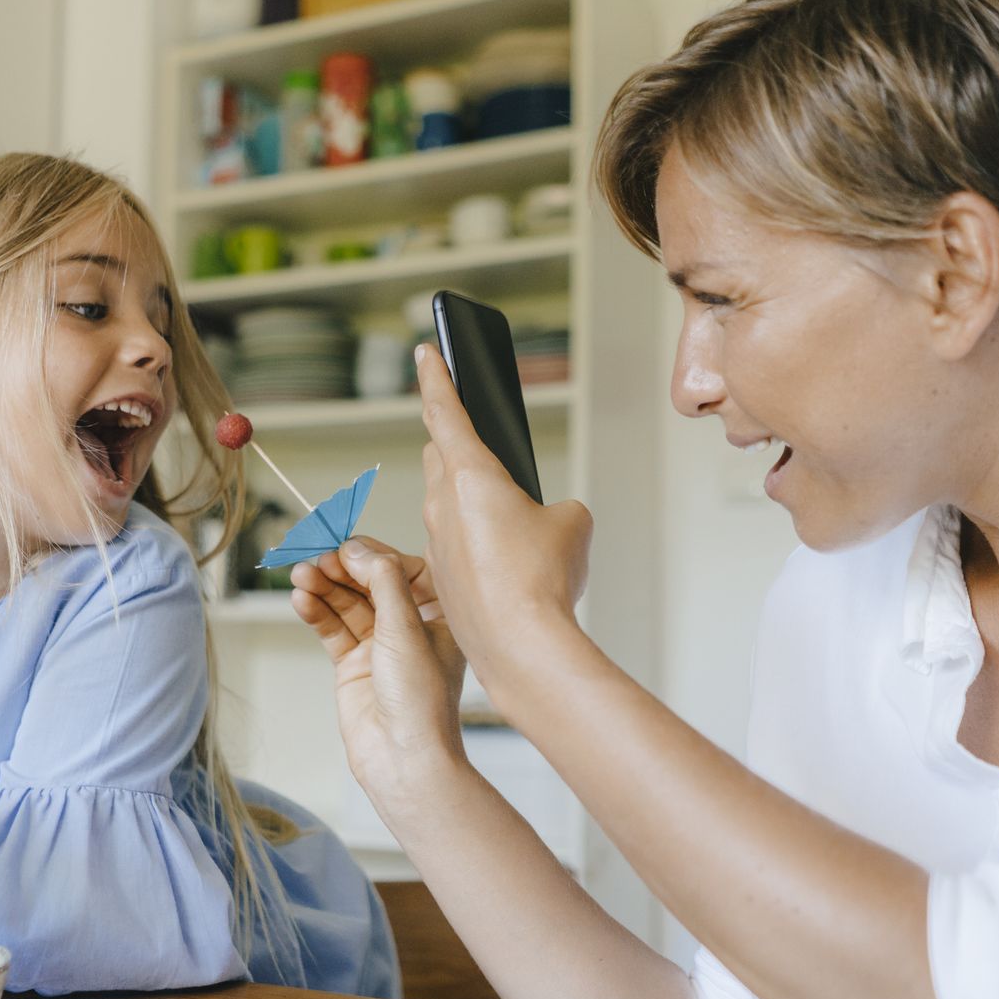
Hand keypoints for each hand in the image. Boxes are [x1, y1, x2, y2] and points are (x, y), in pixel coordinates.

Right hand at [291, 538, 467, 790]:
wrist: (402, 758)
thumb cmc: (420, 699)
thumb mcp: (406, 628)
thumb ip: (383, 581)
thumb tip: (357, 548)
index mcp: (439, 614)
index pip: (403, 568)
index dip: (373, 555)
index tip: (345, 546)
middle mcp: (410, 626)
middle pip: (370, 582)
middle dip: (341, 568)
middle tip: (315, 557)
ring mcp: (380, 645)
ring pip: (347, 603)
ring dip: (323, 587)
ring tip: (300, 575)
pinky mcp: (354, 664)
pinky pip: (332, 628)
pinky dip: (316, 612)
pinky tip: (301, 600)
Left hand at [416, 344, 593, 682]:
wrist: (521, 647)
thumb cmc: (543, 581)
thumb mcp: (572, 523)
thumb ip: (557, 509)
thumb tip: (548, 521)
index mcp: (470, 475)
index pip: (444, 410)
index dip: (436, 376)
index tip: (425, 352)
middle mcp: (442, 505)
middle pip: (440, 456)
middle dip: (454, 444)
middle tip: (472, 437)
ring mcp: (437, 544)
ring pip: (444, 503)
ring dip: (467, 499)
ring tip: (506, 514)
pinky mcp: (442, 579)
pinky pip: (453, 545)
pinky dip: (474, 542)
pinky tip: (505, 560)